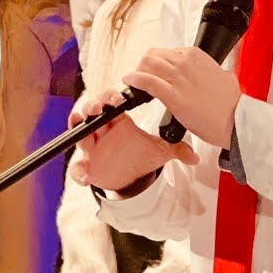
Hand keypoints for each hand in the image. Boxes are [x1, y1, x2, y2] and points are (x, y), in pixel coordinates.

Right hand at [69, 89, 198, 192]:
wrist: (131, 176)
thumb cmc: (139, 156)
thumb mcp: (159, 150)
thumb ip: (176, 149)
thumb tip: (195, 156)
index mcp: (120, 123)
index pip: (112, 102)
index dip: (111, 97)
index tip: (118, 98)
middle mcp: (104, 131)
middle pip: (92, 112)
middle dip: (92, 106)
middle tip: (97, 107)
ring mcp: (94, 147)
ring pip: (81, 132)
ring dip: (79, 126)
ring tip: (84, 125)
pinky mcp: (88, 164)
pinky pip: (78, 166)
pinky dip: (79, 171)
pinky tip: (86, 175)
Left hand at [122, 46, 242, 148]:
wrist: (236, 121)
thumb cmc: (231, 104)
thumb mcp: (223, 76)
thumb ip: (209, 72)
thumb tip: (207, 74)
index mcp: (196, 56)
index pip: (166, 52)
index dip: (156, 61)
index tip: (153, 71)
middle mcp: (186, 63)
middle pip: (153, 55)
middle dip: (143, 65)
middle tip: (141, 75)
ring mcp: (179, 78)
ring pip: (147, 65)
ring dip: (137, 71)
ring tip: (134, 80)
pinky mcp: (173, 97)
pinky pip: (146, 82)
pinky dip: (134, 80)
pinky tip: (130, 82)